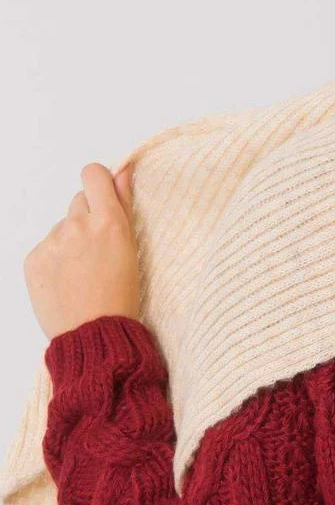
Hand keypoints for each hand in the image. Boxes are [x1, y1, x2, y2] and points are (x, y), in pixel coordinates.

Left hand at [24, 161, 139, 339]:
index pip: (93, 174)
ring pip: (62, 227)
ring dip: (71, 241)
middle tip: (97, 249)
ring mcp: (52, 242)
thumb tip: (122, 171)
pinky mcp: (34, 258)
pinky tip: (66, 280)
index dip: (98, 183)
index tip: (103, 199)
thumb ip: (123, 204)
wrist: (94, 334)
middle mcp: (77, 226)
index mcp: (108, 221)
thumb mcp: (131, 248)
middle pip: (78, 202)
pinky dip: (55, 260)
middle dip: (87, 217)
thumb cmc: (121, 296)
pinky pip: (46, 247)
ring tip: (82, 272)